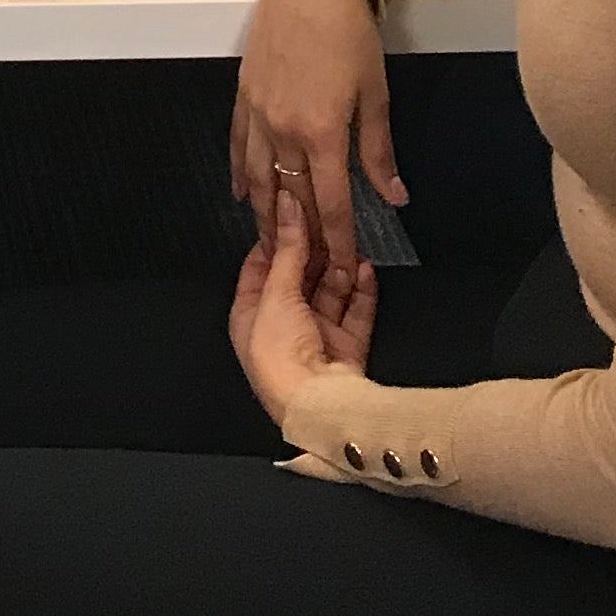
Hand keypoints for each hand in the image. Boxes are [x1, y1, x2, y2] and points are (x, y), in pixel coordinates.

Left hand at [230, 214, 377, 431]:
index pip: (260, 268)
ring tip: (349, 244)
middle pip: (298, 280)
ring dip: (339, 269)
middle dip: (313, 253)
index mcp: (250, 316)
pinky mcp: (346, 350)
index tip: (290, 212)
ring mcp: (315, 339)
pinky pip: (355, 313)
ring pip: (329, 294)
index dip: (275, 239)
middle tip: (326, 222)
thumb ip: (287, 250)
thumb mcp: (276, 294)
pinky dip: (362, 291)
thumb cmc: (279, 357)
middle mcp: (281, 327)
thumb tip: (287, 208)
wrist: (318, 407)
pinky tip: (366, 268)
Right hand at [233, 0, 403, 271]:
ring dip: (265, 216)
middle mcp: (283, 130)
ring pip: (257, 178)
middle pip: (290, 198)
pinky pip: (236, 145)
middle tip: (307, 270)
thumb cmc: (350, 35)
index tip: (343, 269)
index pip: (329, 204)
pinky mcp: (243, 96)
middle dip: (300, 239)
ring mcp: (257, 114)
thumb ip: (378, 151)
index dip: (338, 241)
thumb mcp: (375, 94)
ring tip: (271, 246)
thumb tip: (393, 196)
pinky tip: (242, 195)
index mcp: (321, 133)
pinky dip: (239, 174)